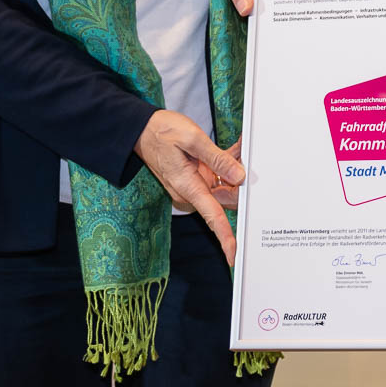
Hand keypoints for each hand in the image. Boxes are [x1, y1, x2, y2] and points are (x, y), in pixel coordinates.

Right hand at [137, 112, 246, 264]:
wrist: (140, 130)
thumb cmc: (161, 132)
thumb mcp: (192, 139)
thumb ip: (217, 158)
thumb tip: (239, 176)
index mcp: (188, 186)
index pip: (212, 217)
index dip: (225, 238)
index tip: (233, 255)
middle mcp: (190, 192)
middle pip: (224, 200)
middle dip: (239, 183)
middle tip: (245, 157)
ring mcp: (191, 187)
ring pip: (222, 187)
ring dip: (233, 170)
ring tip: (238, 148)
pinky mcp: (193, 180)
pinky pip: (216, 178)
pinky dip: (225, 166)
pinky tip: (231, 152)